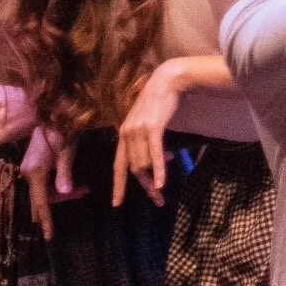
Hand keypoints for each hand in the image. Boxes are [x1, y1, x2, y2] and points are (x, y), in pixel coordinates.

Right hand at [20, 126, 81, 238]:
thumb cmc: (61, 132)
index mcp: (35, 172)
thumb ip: (65, 173)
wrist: (49, 116)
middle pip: (43, 199)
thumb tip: (65, 192)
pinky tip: (73, 184)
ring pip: (44, 193)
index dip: (46, 219)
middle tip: (84, 191)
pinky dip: (58, 187)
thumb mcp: (66, 152)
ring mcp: (29, 170)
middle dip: (61, 202)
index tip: (49, 236)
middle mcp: (28, 173)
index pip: (41, 202)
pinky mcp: (33, 167)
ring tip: (83, 188)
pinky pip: (44, 185)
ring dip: (62, 194)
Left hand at [112, 60, 189, 208]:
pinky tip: (162, 184)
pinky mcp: (152, 128)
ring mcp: (138, 131)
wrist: (167, 81)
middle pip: (135, 169)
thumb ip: (149, 143)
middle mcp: (127, 134)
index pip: (118, 166)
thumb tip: (158, 163)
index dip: (118, 186)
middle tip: (157, 201)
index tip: (117, 203)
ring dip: (154, 179)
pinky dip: (159, 171)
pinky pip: (155, 155)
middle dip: (145, 187)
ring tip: (164, 189)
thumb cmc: (160, 102)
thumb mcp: (149, 124)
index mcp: (123, 134)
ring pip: (144, 164)